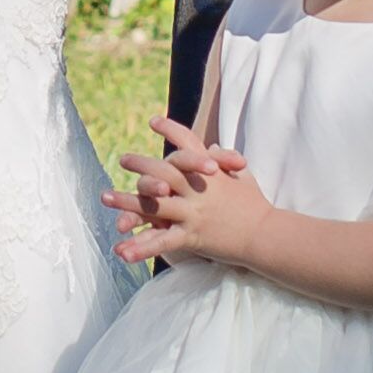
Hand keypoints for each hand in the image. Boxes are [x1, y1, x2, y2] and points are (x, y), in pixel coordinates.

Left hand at [114, 129, 275, 271]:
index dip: (171, 130)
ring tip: (104, 197)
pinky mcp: (192, 237)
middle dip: (141, 164)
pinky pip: (162, 242)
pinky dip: (140, 248)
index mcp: (211, 172)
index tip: (154, 121)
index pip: (189, 144)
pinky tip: (120, 251)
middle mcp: (199, 189)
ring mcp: (194, 213)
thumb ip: (224, 160)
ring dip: (127, 201)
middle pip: (164, 171)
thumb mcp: (242, 177)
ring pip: (155, 205)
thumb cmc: (256, 205)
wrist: (267, 236)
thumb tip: (211, 146)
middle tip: (123, 158)